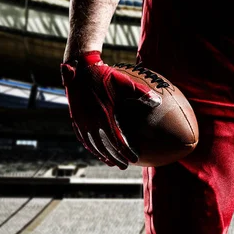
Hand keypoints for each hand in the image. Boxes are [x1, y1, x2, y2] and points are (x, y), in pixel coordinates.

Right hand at [61, 51, 159, 168]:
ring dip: (103, 155)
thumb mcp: (125, 82)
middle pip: (104, 146)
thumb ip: (142, 93)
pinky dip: (91, 147)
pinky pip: (83, 138)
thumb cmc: (106, 75)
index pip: (117, 140)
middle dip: (115, 158)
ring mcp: (82, 121)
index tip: (135, 159)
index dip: (126, 151)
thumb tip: (158, 102)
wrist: (81, 68)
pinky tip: (97, 151)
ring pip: (93, 144)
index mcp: (105, 115)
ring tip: (112, 162)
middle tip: (125, 165)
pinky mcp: (75, 119)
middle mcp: (92, 121)